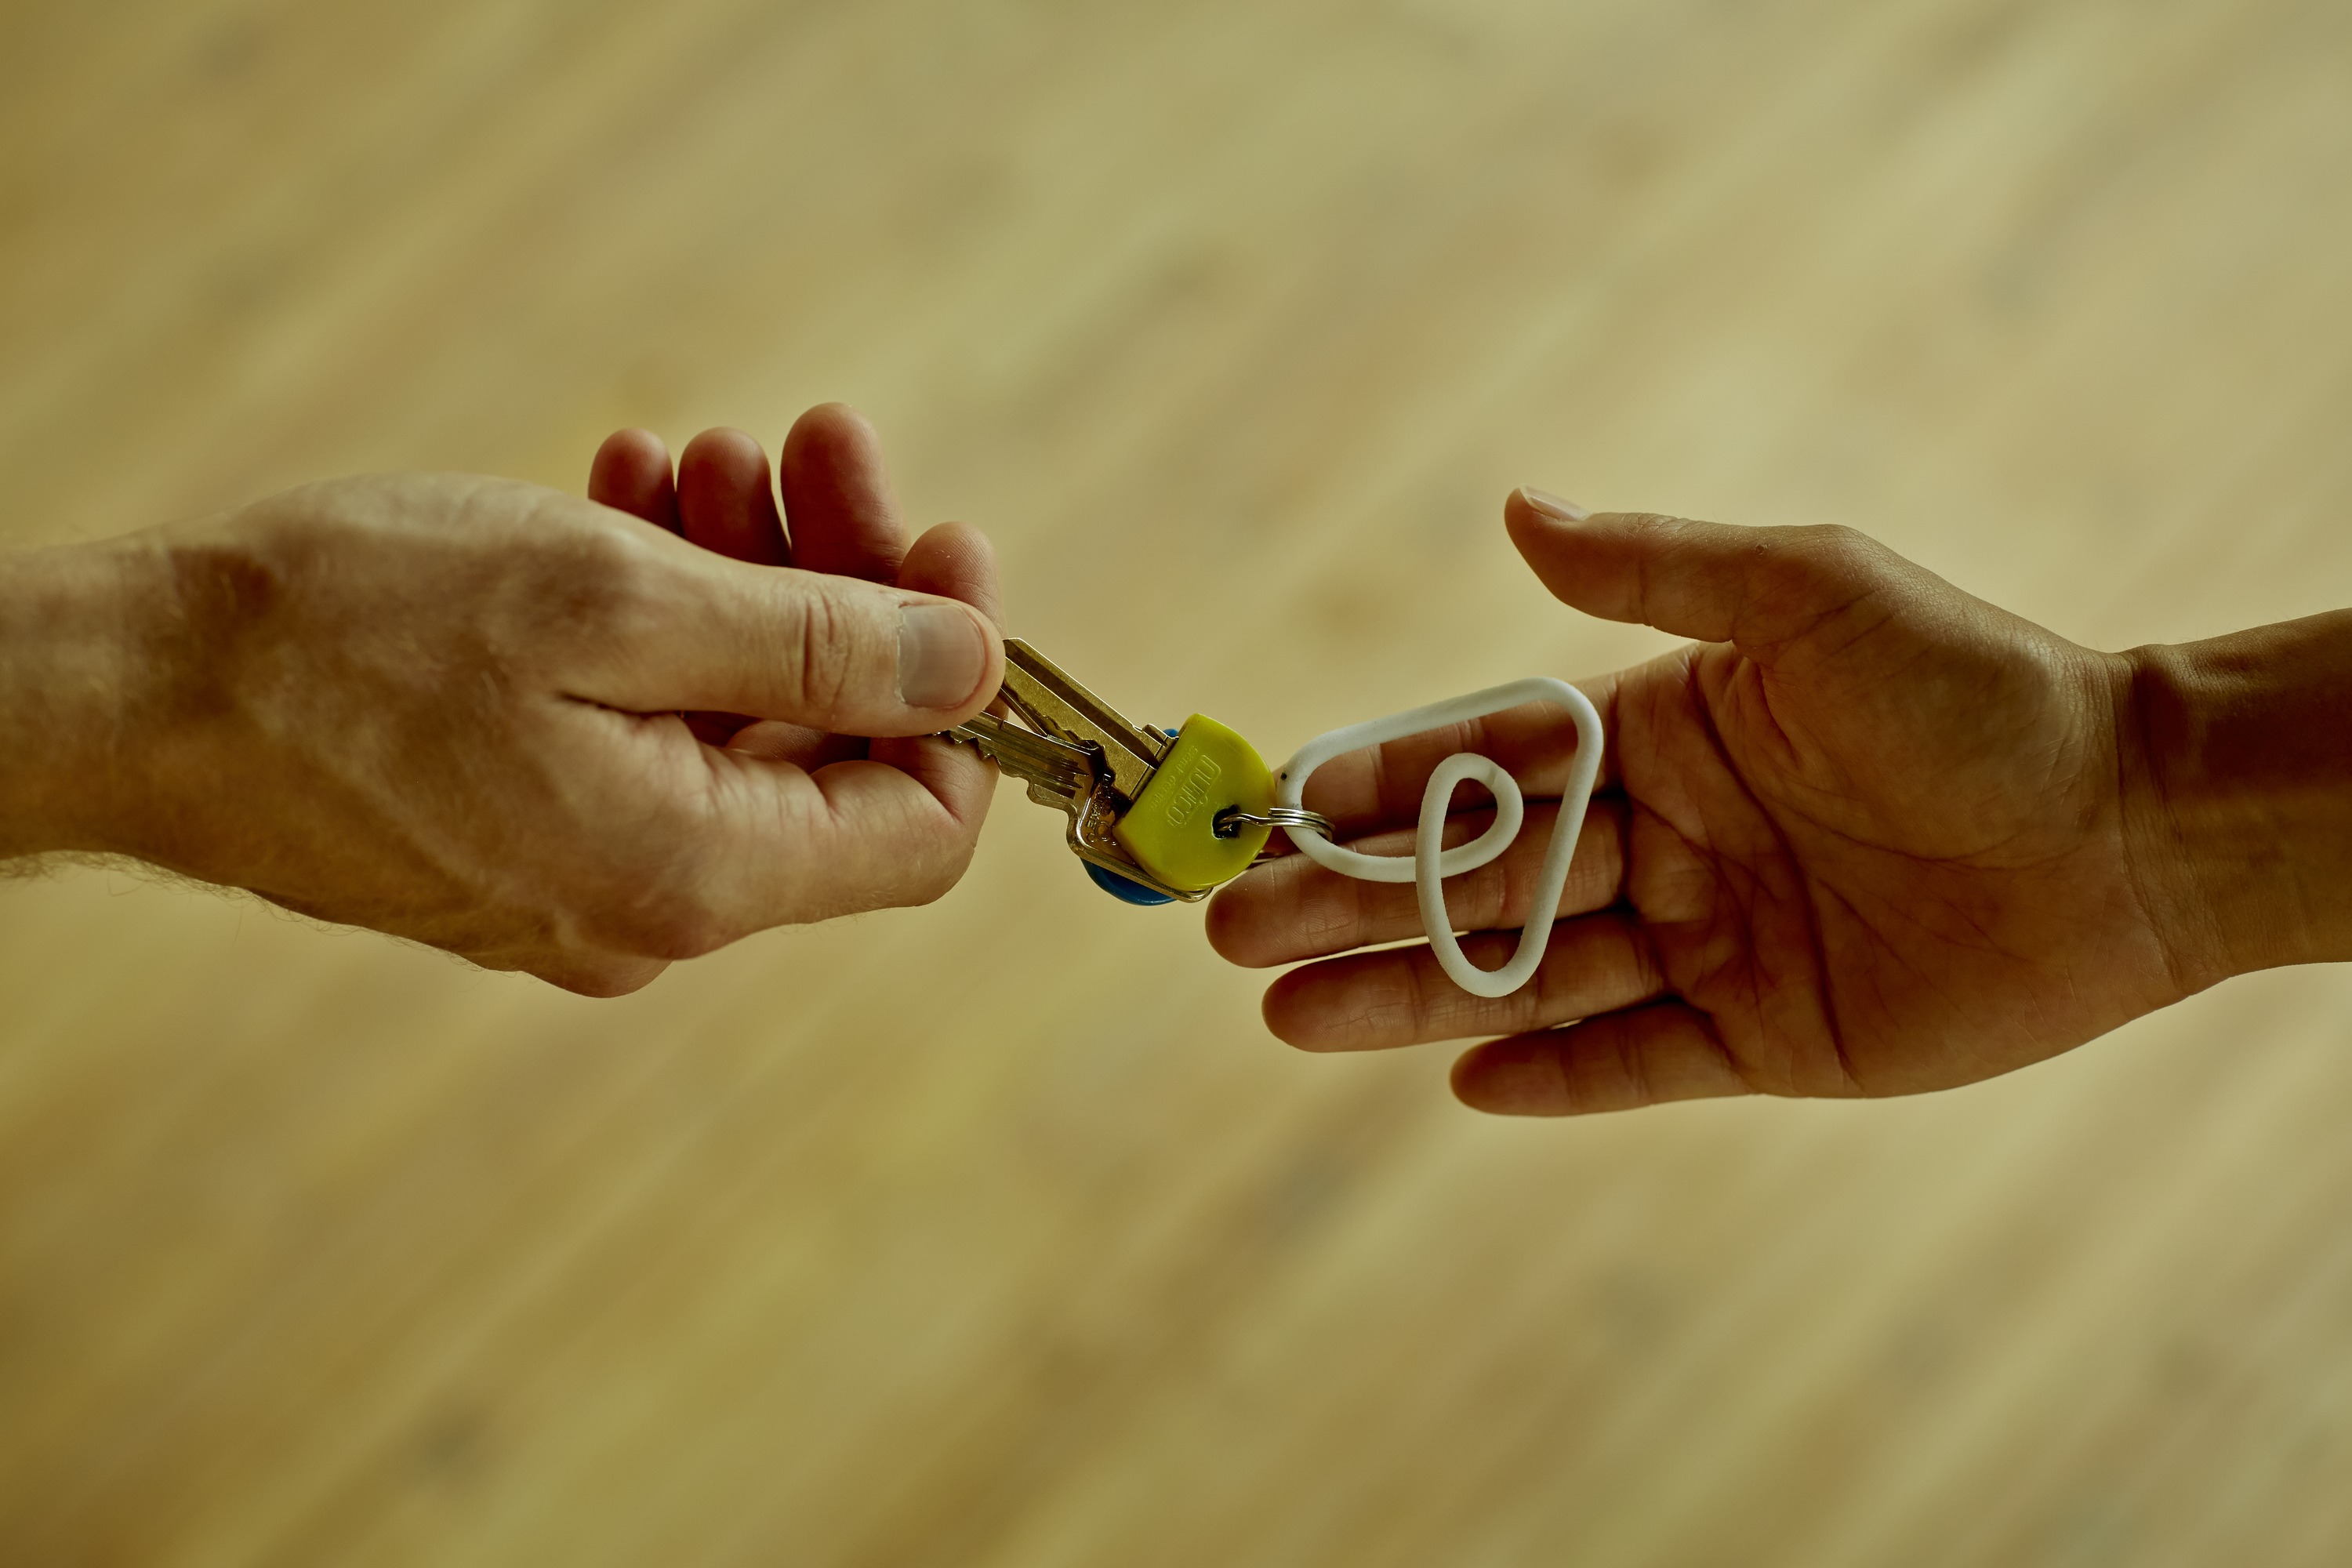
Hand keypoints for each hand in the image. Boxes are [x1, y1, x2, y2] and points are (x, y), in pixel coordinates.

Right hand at [0, 405, 1003, 994]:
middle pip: (830, 749)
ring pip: (734, 722)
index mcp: (695, 874)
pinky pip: (644, 729)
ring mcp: (586, 879)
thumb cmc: (341, 638)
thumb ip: (819, 644)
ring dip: (744, 574)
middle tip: (808, 444)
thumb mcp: (609, 600)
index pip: (924, 824)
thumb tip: (974, 666)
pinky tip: (628, 500)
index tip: (944, 544)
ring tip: (696, 458)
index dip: (959, 685)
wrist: (130, 692)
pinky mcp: (525, 837)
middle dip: (839, 581)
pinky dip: (659, 616)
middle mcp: (655, 908)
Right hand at [1208, 492, 2198, 1114]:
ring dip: (1407, 993)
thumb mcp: (1811, 594)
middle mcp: (1665, 834)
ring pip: (1526, 973)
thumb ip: (1657, 569)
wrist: (2132, 827)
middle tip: (1229, 926)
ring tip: (1287, 1012)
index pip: (1477, 758)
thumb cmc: (1975, 688)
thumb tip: (1517, 508)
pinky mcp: (1766, 1035)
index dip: (1370, 783)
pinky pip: (1633, 1060)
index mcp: (1657, 728)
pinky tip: (1455, 1080)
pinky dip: (1549, 1076)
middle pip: (1473, 875)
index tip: (1268, 802)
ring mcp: (1708, 938)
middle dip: (1349, 899)